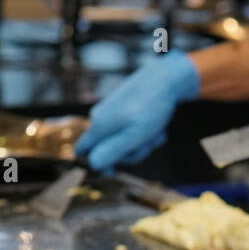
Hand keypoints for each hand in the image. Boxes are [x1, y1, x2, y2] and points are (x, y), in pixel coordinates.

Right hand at [74, 52, 199, 172]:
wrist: (166, 78)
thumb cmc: (150, 108)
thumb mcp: (134, 136)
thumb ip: (112, 151)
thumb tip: (93, 165)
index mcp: (98, 125)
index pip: (82, 151)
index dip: (96, 164)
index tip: (113, 170)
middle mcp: (100, 118)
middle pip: (106, 149)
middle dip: (128, 153)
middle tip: (147, 145)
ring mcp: (111, 113)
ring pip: (122, 140)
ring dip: (141, 143)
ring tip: (156, 133)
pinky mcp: (122, 109)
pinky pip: (130, 129)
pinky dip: (144, 132)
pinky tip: (157, 127)